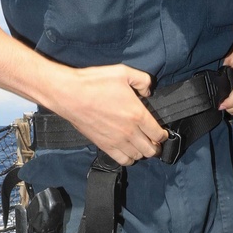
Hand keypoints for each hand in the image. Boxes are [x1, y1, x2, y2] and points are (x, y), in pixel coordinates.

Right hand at [51, 64, 169, 164]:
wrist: (69, 94)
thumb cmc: (94, 82)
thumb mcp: (123, 72)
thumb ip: (142, 80)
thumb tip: (148, 92)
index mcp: (137, 114)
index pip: (158, 134)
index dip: (163, 135)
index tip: (162, 132)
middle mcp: (129, 131)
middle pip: (151, 150)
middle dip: (156, 146)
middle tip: (153, 140)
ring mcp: (116, 141)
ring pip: (138, 156)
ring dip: (142, 152)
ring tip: (140, 145)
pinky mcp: (104, 145)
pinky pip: (122, 160)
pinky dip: (128, 158)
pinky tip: (128, 151)